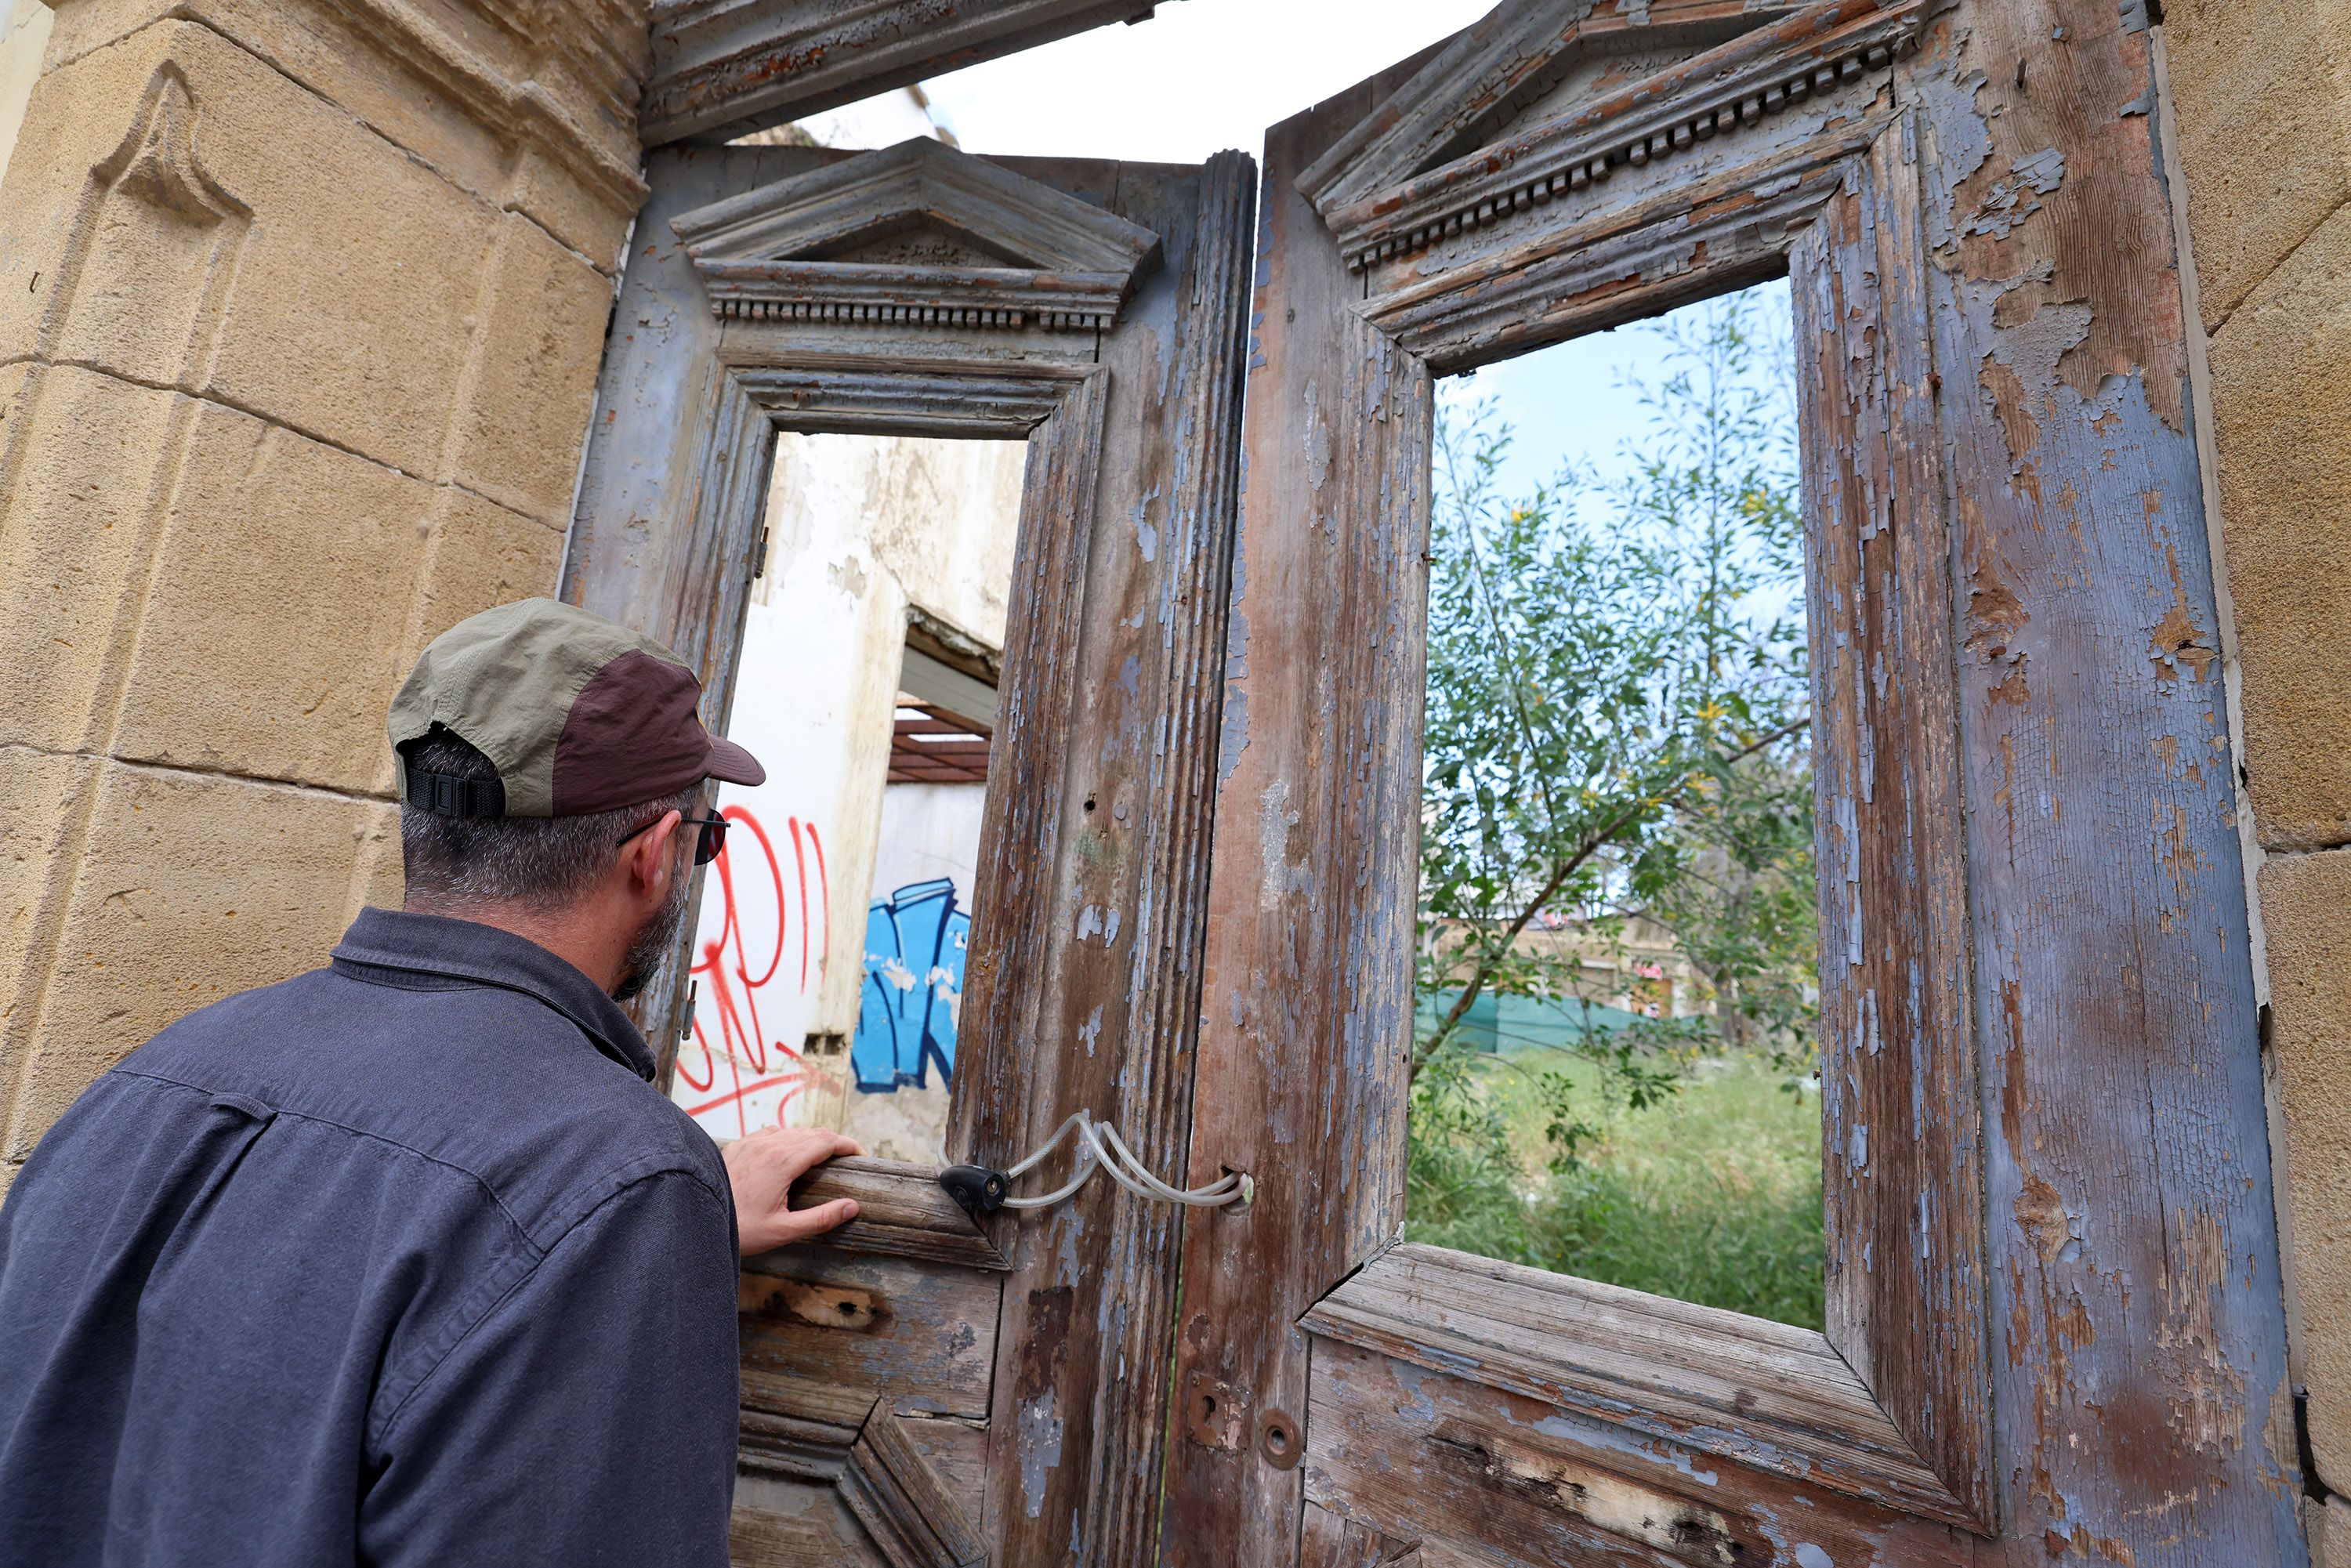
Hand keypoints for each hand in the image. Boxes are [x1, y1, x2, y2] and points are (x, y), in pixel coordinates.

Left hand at [724, 1126, 864, 1255]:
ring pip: (791, 1131)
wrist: (695, 1220)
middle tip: (846, 1159)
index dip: (848, 1145)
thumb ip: (821, 1218)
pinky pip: (770, 1133)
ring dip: (811, 1139)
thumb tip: (852, 1207)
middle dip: (833, 1142)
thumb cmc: (738, 1229)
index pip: (826, 1141)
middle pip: (812, 1133)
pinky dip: (788, 1138)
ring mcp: (751, 1142)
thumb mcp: (783, 1231)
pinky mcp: (738, 1146)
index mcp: (784, 1161)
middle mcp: (768, 1145)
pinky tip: (788, 1153)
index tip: (861, 1155)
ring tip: (821, 1157)